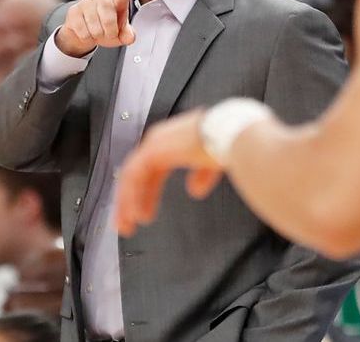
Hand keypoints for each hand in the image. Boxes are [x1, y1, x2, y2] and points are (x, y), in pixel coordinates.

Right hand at [55, 0, 136, 57]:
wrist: (86, 30)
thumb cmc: (108, 27)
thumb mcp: (121, 32)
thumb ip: (128, 35)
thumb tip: (129, 37)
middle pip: (108, 18)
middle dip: (110, 31)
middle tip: (111, 34)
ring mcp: (86, 1)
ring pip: (94, 27)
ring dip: (98, 35)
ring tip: (98, 32)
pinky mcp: (73, 11)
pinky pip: (83, 31)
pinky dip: (87, 37)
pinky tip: (87, 32)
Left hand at [115, 108, 223, 236]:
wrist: (231, 135)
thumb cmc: (228, 141)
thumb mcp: (212, 163)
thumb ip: (201, 175)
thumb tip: (194, 190)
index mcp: (174, 140)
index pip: (152, 169)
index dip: (146, 192)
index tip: (145, 212)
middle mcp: (161, 139)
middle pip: (137, 173)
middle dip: (132, 199)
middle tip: (130, 221)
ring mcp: (155, 144)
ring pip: (131, 176)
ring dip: (127, 201)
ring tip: (128, 224)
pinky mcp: (152, 151)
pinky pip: (133, 177)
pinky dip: (130, 197)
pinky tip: (134, 213)